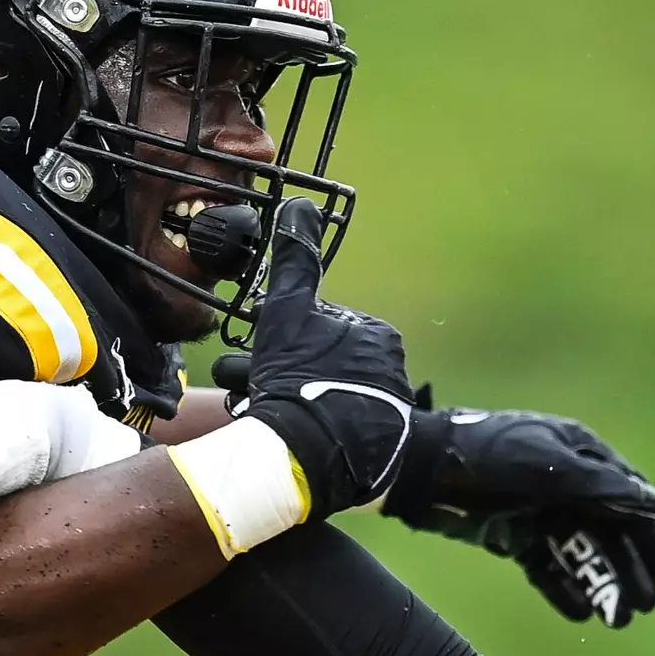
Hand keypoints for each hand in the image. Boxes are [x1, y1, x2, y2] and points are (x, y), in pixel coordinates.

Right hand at [220, 198, 415, 516]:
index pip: (325, 329)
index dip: (288, 341)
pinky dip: (317, 431)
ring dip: (299, 404)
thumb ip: (296, 258)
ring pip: (331, 398)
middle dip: (291, 375)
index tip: (267, 357)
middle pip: (327, 365)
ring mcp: (390, 413)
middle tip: (260, 391)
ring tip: (267, 417)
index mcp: (379, 336)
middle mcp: (394, 372)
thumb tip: (302, 205)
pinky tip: (292, 438)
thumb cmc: (300, 375)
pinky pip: (341, 432)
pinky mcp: (383, 451)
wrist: (312, 451)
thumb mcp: (289, 309)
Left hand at [383, 391, 654, 628]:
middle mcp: (565, 482)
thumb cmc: (485, 459)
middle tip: (642, 608)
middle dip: (629, 570)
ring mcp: (538, 508)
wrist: (418, 469)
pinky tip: (580, 613)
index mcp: (580, 455)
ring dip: (601, 584)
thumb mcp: (547, 468)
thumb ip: (604, 487)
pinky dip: (564, 587)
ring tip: (617, 620)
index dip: (654, 540)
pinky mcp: (512, 532)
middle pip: (610, 531)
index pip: (632, 500)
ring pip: (580, 552)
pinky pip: (547, 565)